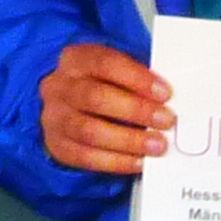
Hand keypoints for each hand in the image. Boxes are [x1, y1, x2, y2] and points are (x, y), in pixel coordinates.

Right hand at [41, 41, 172, 176]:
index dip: (136, 78)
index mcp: (76, 59)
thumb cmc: (99, 84)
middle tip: (165, 120)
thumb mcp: (114, 70)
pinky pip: (85, 157)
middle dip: (135, 110)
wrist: (67, 104)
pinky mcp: (57, 145)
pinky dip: (115, 162)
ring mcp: (54, 117)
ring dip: (128, 140)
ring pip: (89, 131)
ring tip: (156, 145)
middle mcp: (59, 87)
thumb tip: (166, 96)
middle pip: (95, 97)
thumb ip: (136, 78)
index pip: (105, 63)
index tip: (164, 92)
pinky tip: (137, 160)